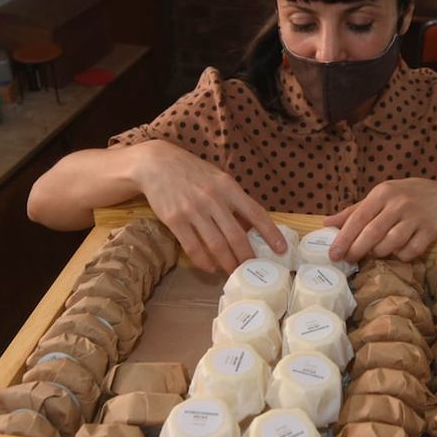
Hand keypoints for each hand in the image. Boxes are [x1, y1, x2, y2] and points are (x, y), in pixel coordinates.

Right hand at [133, 141, 285, 272]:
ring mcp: (193, 210)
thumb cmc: (192, 172)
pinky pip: (193, 247)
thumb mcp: (218, 178)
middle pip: (237, 236)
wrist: (156, 164)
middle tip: (253, 269)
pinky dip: (204, 261)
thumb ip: (234, 200)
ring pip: (216, 245)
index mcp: (228, 187)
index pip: (256, 213)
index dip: (270, 233)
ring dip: (227, 263)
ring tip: (233, 272)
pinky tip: (211, 267)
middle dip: (247, 257)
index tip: (281, 249)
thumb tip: (250, 227)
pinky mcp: (175, 220)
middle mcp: (213, 199)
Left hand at [323, 178, 436, 262]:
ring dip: (379, 253)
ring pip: (391, 243)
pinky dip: (401, 256)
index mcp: (383, 193)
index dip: (344, 238)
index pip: (358, 217)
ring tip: (374, 253)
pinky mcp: (431, 230)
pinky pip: (411, 251)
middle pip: (372, 233)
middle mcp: (399, 203)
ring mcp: (416, 217)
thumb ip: (354, 211)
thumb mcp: (380, 197)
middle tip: (349, 260)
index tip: (333, 254)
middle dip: (357, 250)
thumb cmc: (405, 198)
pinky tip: (397, 252)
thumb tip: (326, 224)